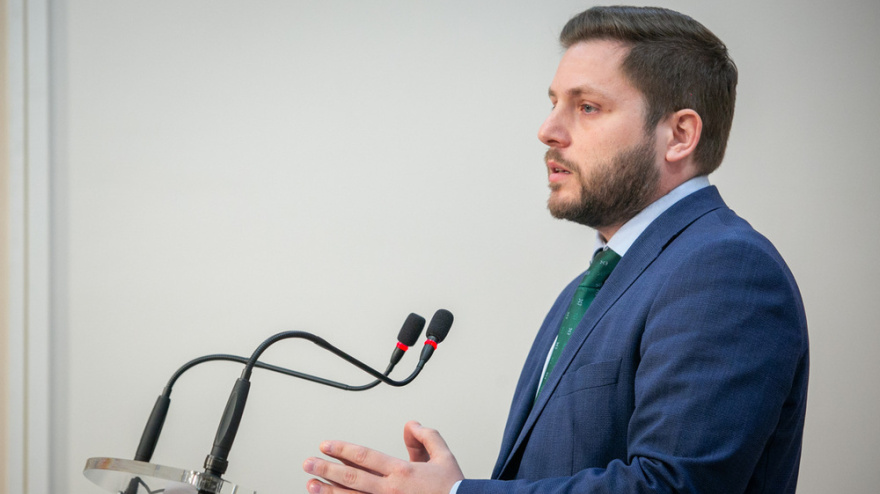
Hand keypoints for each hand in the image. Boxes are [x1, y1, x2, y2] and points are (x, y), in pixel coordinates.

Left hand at [302, 421, 464, 493]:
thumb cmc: (452, 489)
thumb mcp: (444, 456)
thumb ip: (426, 437)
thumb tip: (410, 425)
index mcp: (402, 472)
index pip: (365, 457)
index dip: (343, 450)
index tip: (326, 445)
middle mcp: (391, 490)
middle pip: (351, 478)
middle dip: (326, 469)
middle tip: (308, 463)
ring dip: (329, 492)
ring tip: (310, 485)